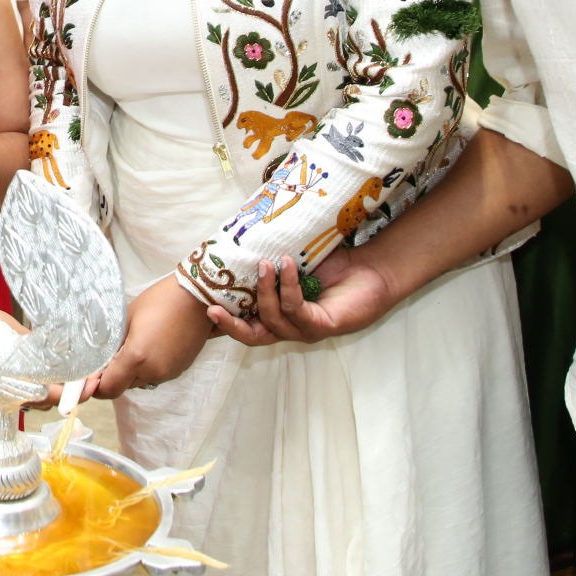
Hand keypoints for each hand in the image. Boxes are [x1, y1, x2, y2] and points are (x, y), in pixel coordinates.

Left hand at [81, 274, 213, 400]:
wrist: (196, 297)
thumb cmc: (160, 300)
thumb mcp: (127, 318)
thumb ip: (112, 344)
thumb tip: (102, 360)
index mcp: (137, 358)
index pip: (109, 389)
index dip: (97, 385)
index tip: (92, 374)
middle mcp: (154, 371)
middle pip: (125, 386)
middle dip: (115, 375)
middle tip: (111, 354)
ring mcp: (169, 373)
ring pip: (141, 382)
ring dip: (132, 372)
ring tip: (133, 345)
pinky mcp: (180, 369)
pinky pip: (156, 375)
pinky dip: (148, 367)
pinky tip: (150, 345)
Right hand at [206, 251, 397, 346]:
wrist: (371, 271)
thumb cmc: (332, 267)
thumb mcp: (293, 263)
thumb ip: (269, 261)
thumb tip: (241, 238)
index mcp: (279, 317)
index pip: (247, 327)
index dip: (225, 323)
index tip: (205, 307)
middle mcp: (289, 329)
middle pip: (253, 337)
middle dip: (230, 326)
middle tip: (213, 308)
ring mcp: (305, 331)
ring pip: (272, 318)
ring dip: (264, 290)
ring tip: (264, 263)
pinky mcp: (321, 326)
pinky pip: (295, 308)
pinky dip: (288, 286)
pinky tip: (287, 266)